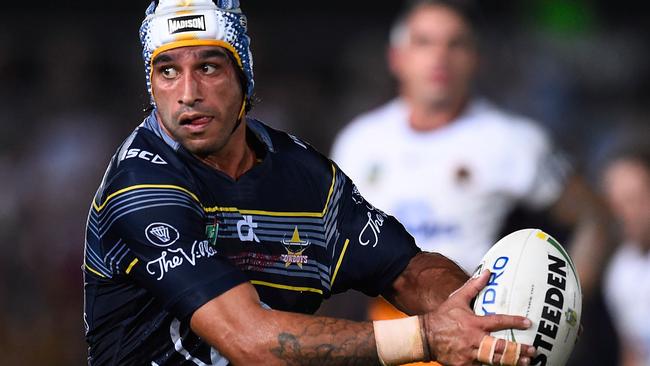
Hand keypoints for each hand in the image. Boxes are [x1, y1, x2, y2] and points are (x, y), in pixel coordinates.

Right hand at [420, 270, 535, 365]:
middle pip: (500, 348)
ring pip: (494, 361)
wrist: (424, 337)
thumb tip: (487, 272)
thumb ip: (473, 287)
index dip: (514, 321)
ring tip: (526, 362)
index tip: (528, 322)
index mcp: (474, 323)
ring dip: (511, 362)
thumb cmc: (442, 317)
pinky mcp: (464, 365)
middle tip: (532, 351)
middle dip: (518, 350)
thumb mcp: (457, 299)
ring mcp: (469, 354)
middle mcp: (474, 340)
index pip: (498, 321)